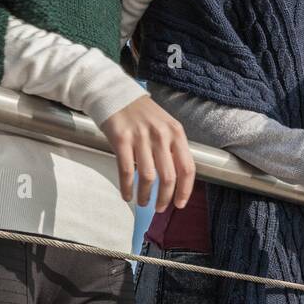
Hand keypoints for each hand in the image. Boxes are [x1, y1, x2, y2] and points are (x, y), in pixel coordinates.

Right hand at [100, 96, 194, 211]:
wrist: (115, 94)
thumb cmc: (142, 113)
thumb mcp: (165, 125)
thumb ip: (172, 148)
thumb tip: (177, 179)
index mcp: (176, 132)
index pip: (187, 168)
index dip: (185, 190)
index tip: (180, 204)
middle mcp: (161, 135)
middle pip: (169, 177)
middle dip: (165, 198)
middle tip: (160, 208)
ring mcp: (141, 137)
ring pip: (148, 177)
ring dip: (146, 195)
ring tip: (144, 202)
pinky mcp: (121, 140)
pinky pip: (126, 171)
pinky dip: (127, 187)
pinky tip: (127, 195)